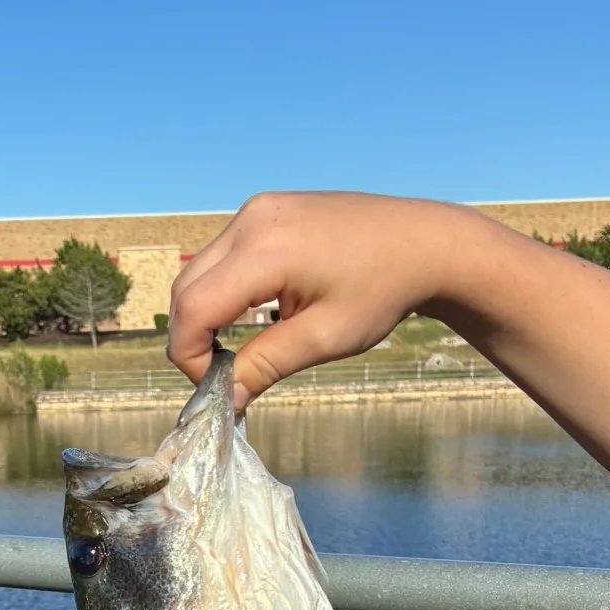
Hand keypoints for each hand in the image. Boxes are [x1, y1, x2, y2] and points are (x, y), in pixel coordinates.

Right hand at [167, 191, 480, 403]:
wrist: (423, 243)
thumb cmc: (382, 291)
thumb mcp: (324, 339)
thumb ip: (265, 366)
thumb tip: (226, 399)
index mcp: (266, 250)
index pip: (193, 308)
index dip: (190, 356)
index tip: (217, 387)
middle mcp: (251, 220)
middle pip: (186, 289)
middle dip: (193, 339)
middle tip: (225, 376)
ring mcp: (255, 211)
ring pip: (199, 273)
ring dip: (205, 316)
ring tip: (239, 349)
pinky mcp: (263, 211)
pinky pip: (221, 257)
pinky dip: (222, 292)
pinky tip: (253, 315)